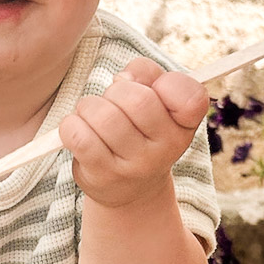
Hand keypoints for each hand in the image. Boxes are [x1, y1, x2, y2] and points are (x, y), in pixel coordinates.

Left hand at [59, 58, 209, 209]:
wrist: (131, 189)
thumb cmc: (140, 131)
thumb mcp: (155, 100)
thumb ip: (146, 73)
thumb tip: (124, 78)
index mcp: (185, 125)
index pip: (191, 98)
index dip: (167, 83)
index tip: (153, 90)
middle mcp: (167, 149)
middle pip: (137, 100)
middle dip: (115, 91)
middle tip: (112, 101)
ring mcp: (136, 166)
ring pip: (104, 116)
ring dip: (89, 107)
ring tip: (92, 116)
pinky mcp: (104, 175)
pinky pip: (79, 137)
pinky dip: (71, 125)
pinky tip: (78, 130)